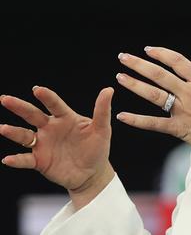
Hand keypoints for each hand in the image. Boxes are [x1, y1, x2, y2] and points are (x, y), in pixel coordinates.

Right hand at [0, 87, 114, 208]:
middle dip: (19, 107)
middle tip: (5, 99)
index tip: (37, 89)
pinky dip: (16, 159)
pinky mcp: (39, 161)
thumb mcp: (102, 130)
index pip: (55, 105)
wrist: (92, 173)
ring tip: (3, 128)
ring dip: (13, 132)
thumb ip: (102, 111)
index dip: (46, 97)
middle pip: (33, 115)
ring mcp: (43, 144)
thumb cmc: (97, 148)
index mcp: (65, 118)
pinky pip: (25, 159)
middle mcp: (50, 128)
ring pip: (24, 136)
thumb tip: (108, 89)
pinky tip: (7, 159)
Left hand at [115, 47, 190, 161]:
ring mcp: (184, 110)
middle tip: (124, 57)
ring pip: (155, 94)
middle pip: (161, 74)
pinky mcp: (180, 128)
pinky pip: (155, 124)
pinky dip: (137, 120)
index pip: (178, 62)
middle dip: (140, 64)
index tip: (148, 49)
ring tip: (120, 77)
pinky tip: (122, 115)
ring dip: (135, 85)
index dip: (162, 54)